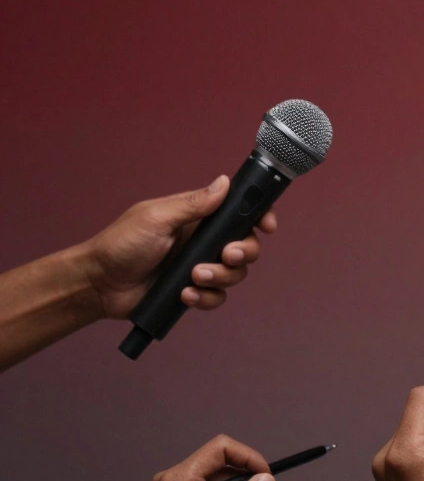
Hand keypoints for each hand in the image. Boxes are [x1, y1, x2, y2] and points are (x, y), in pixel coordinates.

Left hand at [78, 176, 277, 318]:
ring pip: (235, 274)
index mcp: (197, 218)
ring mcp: (200, 267)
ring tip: (193, 278)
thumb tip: (224, 183)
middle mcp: (203, 241)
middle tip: (226, 255)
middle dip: (243, 253)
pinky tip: (185, 294)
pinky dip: (206, 297)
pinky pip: (217, 297)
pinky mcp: (194, 291)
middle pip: (246, 246)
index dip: (258, 217)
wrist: (100, 284)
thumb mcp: (157, 218)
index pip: (238, 213)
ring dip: (220, 277)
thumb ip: (194, 204)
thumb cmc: (120, 244)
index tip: (266, 226)